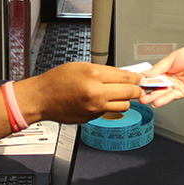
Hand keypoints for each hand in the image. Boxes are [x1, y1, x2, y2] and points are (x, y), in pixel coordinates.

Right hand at [20, 62, 142, 123]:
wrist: (42, 98)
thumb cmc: (57, 80)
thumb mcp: (81, 66)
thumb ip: (104, 71)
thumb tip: (122, 75)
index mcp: (94, 75)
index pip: (125, 77)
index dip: (137, 77)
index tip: (141, 77)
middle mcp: (96, 93)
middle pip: (129, 93)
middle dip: (137, 90)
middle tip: (139, 87)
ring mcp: (94, 108)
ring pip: (123, 105)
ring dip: (125, 99)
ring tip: (120, 93)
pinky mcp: (92, 118)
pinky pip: (108, 112)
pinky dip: (109, 106)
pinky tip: (100, 100)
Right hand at [138, 45, 183, 106]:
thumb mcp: (171, 58)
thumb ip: (158, 68)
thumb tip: (146, 73)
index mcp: (164, 70)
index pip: (150, 76)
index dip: (142, 79)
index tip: (134, 82)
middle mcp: (168, 79)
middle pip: (154, 86)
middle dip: (145, 91)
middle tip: (136, 93)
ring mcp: (174, 86)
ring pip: (161, 93)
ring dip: (152, 97)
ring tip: (144, 99)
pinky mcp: (182, 92)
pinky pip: (171, 96)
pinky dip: (164, 99)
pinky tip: (156, 101)